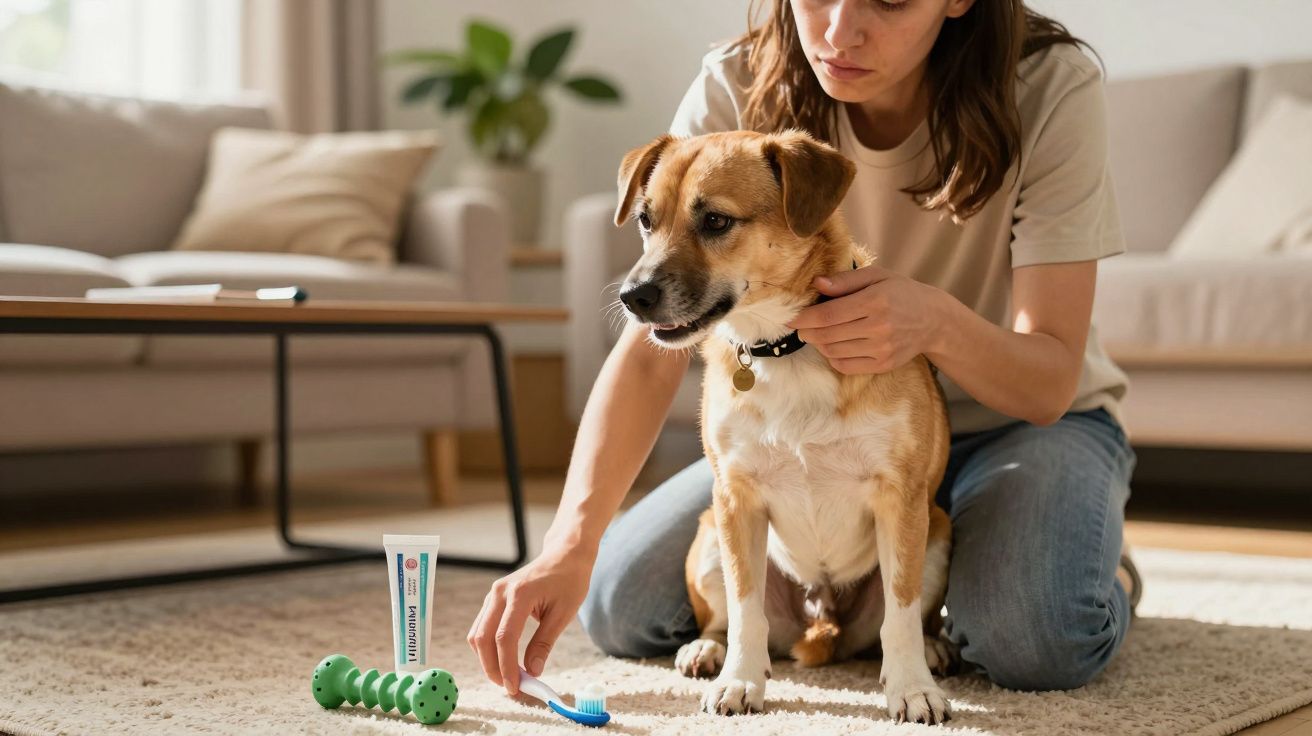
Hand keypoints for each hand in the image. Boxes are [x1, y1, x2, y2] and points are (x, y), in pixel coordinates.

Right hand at [467, 546, 593, 694]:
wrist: (565, 554)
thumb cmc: (568, 580)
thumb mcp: (563, 613)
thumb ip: (544, 643)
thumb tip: (532, 672)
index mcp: (519, 594)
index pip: (504, 637)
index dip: (506, 666)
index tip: (515, 687)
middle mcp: (500, 592)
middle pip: (483, 638)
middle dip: (492, 668)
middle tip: (509, 687)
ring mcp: (494, 594)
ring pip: (477, 634)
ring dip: (488, 659)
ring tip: (508, 676)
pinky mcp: (493, 598)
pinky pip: (482, 627)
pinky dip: (489, 647)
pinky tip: (504, 660)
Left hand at [787, 264, 946, 374]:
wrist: (934, 320)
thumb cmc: (902, 293)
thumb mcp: (877, 276)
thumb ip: (846, 280)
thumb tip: (817, 284)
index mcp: (875, 302)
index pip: (829, 315)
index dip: (805, 318)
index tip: (792, 318)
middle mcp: (878, 328)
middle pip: (827, 335)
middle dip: (807, 332)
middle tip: (800, 327)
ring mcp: (881, 349)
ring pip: (833, 352)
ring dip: (818, 344)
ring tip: (816, 334)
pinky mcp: (883, 365)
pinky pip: (846, 366)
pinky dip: (832, 357)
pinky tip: (832, 346)